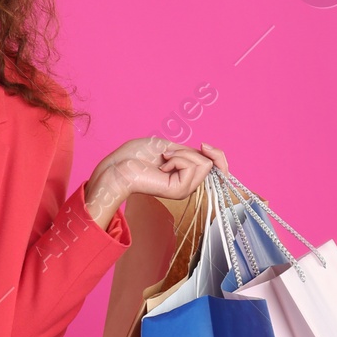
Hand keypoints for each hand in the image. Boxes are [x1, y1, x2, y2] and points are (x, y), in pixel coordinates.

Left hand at [84, 139, 228, 223]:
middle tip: (166, 155)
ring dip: (181, 154)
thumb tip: (211, 153)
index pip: (215, 166)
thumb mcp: (171, 148)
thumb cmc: (137, 155)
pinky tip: (161, 166)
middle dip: (188, 151)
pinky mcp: (179, 190)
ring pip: (203, 163)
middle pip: (209, 163)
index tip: (204, 145)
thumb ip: (192, 153)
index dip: (217, 155)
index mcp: (185, 174)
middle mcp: (187, 184)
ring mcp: (184, 189)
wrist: (119, 165)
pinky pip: (191, 166)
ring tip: (163, 160)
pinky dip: (176, 159)